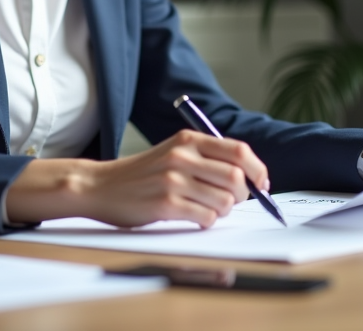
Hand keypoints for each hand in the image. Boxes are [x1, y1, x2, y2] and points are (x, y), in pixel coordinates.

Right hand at [5, 129, 268, 228]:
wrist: (99, 186)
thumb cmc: (140, 173)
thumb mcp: (173, 152)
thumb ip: (206, 158)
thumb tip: (248, 177)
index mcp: (188, 140)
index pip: (239, 151)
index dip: (258, 170)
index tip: (263, 184)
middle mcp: (183, 156)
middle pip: (237, 177)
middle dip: (243, 195)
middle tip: (233, 202)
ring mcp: (173, 180)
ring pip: (224, 201)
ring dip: (223, 211)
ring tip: (208, 209)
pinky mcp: (165, 204)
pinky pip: (205, 217)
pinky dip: (208, 221)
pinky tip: (196, 218)